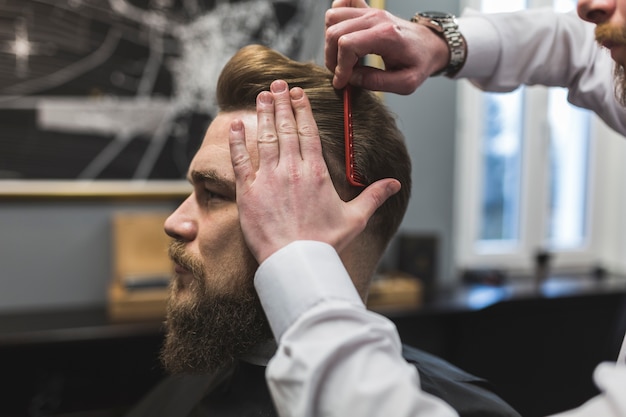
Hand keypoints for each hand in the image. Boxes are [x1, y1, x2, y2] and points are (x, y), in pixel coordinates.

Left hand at [229, 79, 400, 263]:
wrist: (297, 262)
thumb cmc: (325, 243)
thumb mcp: (356, 218)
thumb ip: (373, 196)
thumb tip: (395, 183)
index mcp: (317, 173)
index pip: (309, 132)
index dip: (302, 110)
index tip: (298, 93)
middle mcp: (292, 170)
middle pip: (287, 129)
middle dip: (282, 103)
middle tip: (277, 84)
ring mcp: (269, 179)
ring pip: (265, 138)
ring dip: (263, 114)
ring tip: (261, 96)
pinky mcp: (249, 193)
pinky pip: (241, 161)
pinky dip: (237, 142)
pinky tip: (235, 125)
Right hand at [325, 1, 448, 93]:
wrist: (430, 44)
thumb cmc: (419, 62)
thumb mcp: (405, 83)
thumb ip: (377, 83)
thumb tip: (351, 78)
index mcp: (386, 35)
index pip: (347, 45)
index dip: (339, 67)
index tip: (342, 82)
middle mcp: (375, 18)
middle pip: (335, 32)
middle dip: (331, 58)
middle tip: (341, 73)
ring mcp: (370, 11)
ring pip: (332, 17)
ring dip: (330, 41)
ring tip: (342, 58)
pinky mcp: (367, 9)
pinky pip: (341, 3)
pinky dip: (335, 19)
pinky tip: (342, 35)